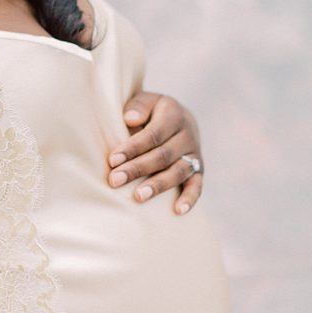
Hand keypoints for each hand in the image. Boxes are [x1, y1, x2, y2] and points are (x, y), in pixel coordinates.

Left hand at [108, 91, 203, 213]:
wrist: (178, 117)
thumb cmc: (151, 112)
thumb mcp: (145, 101)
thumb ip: (138, 106)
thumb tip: (130, 119)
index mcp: (173, 114)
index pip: (153, 134)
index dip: (133, 148)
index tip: (112, 160)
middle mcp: (187, 135)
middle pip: (163, 155)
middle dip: (138, 169)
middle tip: (115, 180)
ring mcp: (195, 154)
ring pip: (178, 172)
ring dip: (158, 185)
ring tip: (138, 196)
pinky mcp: (199, 170)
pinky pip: (197, 186)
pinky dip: (189, 199)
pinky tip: (177, 211)